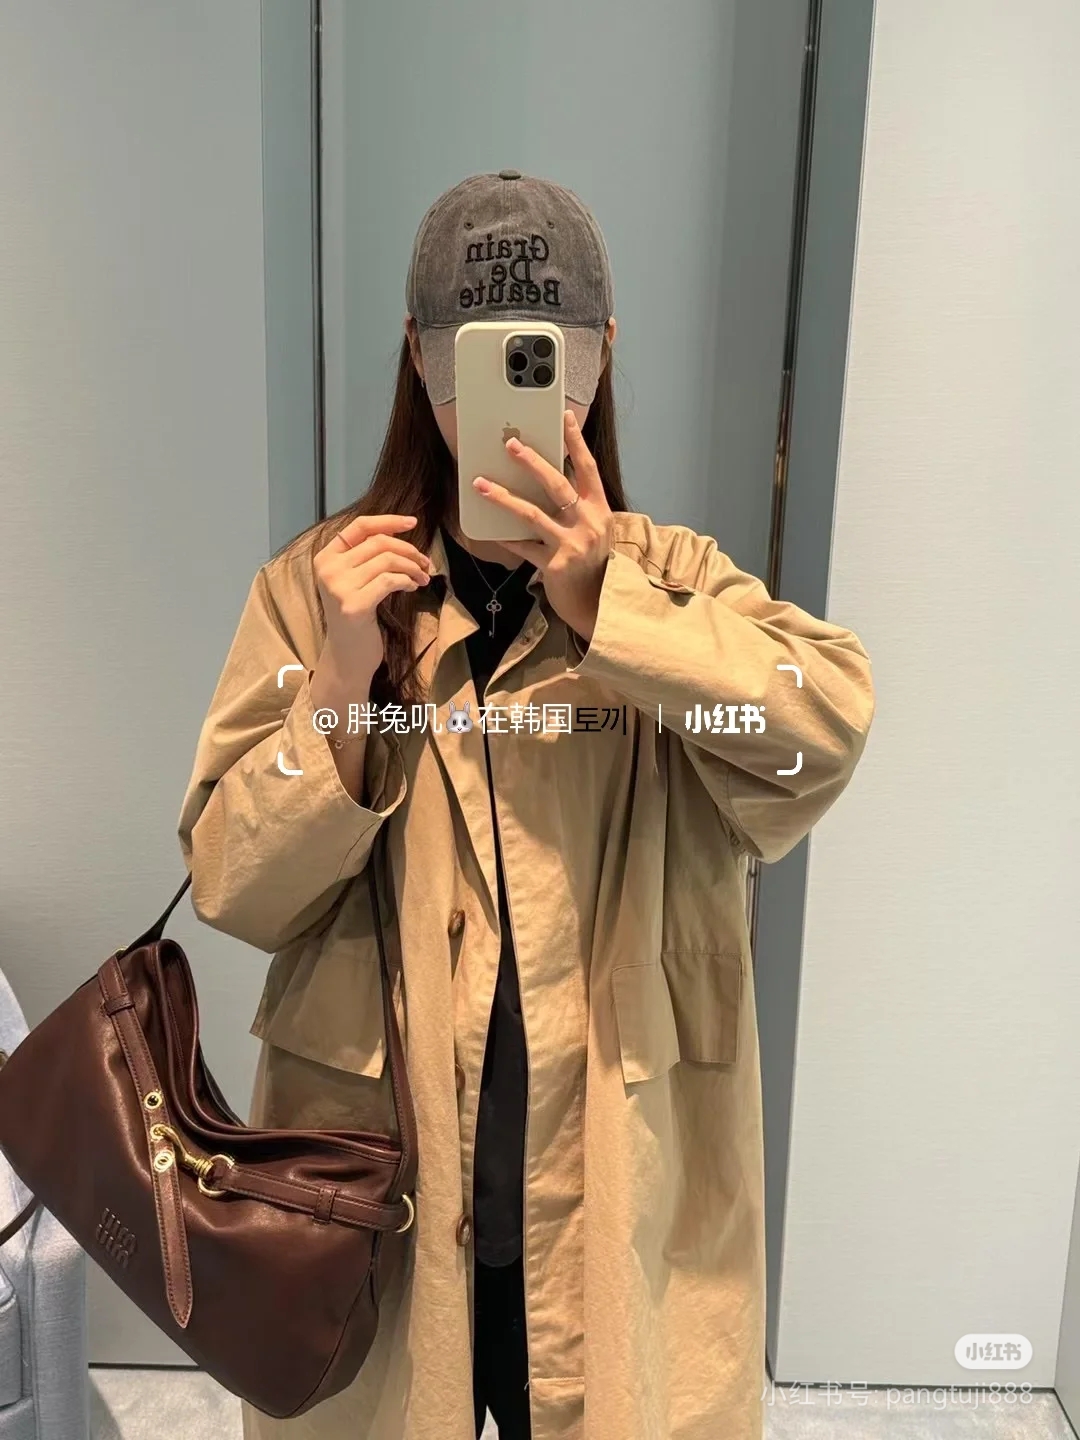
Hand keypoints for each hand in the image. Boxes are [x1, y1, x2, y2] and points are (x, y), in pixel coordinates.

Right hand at [313, 514, 431, 678]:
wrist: (347, 655)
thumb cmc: (356, 616)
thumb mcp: (354, 580)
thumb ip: (366, 557)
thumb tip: (401, 534)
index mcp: (326, 557)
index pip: (360, 526)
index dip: (389, 521)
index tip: (413, 522)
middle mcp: (328, 569)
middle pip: (378, 542)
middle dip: (408, 549)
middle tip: (425, 563)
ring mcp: (339, 587)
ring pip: (387, 560)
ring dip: (412, 567)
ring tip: (422, 578)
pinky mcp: (354, 605)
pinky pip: (390, 580)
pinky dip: (407, 580)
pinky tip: (412, 587)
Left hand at [472, 410, 611, 643]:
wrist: (597, 603)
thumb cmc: (591, 563)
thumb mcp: (593, 529)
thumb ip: (576, 507)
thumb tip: (545, 478)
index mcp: (600, 509)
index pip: (588, 468)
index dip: (575, 441)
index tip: (563, 416)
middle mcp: (588, 523)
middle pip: (557, 484)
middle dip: (531, 461)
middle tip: (510, 444)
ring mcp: (572, 544)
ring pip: (532, 513)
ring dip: (503, 496)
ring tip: (480, 483)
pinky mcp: (555, 565)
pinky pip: (522, 546)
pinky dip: (504, 537)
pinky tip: (488, 528)